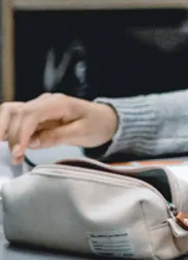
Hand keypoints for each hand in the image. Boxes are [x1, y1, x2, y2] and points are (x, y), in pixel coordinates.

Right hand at [0, 94, 118, 161]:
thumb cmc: (97, 124)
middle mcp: (45, 102)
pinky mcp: (34, 116)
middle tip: (14, 157)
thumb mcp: (82, 133)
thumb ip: (56, 136)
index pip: (30, 114)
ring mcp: (38, 107)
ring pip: (10, 113)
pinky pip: (14, 120)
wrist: (105, 119)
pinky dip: (8, 132)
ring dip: (4, 131)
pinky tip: (11, 147)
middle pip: (16, 113)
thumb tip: (32, 142)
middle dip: (10, 136)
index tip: (18, 152)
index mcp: (58, 103)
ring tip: (10, 152)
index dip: (20, 133)